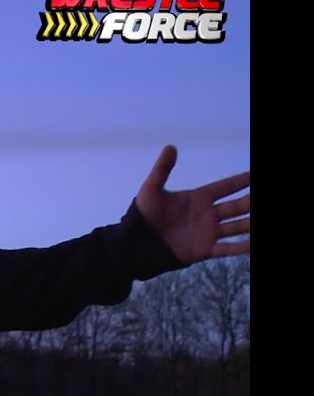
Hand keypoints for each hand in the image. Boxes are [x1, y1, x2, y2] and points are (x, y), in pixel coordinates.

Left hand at [135, 145, 249, 263]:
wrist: (136, 242)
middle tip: (259, 196)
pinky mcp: (204, 249)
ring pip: (238, 226)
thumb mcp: (151, 189)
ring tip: (259, 219)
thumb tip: (170, 146)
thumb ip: (162, 169)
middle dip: (252, 201)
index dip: (243, 180)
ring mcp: (208, 232)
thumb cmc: (143, 215)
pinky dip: (241, 247)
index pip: (227, 186)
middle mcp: (208, 214)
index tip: (255, 174)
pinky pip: (227, 248)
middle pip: (238, 205)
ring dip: (251, 223)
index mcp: (199, 198)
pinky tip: (252, 244)